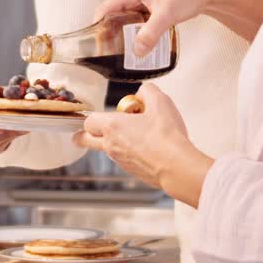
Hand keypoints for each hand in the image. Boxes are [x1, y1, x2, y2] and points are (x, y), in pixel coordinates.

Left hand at [72, 84, 211, 205]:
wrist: (177, 166)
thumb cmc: (166, 136)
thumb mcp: (160, 101)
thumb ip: (147, 91)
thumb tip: (142, 93)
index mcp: (112, 127)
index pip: (88, 120)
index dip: (96, 115)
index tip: (108, 113)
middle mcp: (111, 145)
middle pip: (85, 140)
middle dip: (87, 134)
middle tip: (100, 128)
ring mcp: (120, 161)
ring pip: (105, 150)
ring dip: (112, 142)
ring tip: (136, 134)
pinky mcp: (131, 172)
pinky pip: (122, 160)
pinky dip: (128, 153)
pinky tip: (147, 147)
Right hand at [96, 0, 220, 56]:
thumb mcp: (166, 16)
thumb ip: (150, 34)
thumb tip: (136, 52)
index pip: (104, 9)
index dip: (99, 28)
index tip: (101, 45)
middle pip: (112, 15)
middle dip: (111, 33)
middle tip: (113, 52)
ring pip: (124, 18)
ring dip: (124, 33)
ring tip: (124, 51)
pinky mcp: (149, 5)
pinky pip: (135, 19)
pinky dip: (135, 31)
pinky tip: (140, 44)